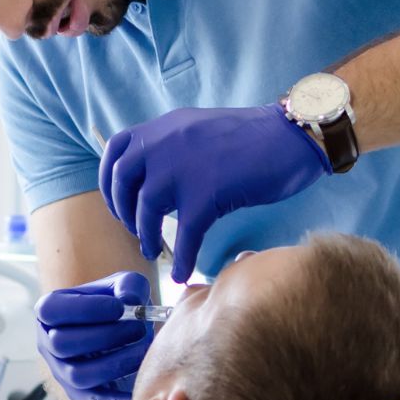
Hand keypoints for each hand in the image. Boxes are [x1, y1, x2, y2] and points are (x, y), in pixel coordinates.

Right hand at [35, 271, 154, 399]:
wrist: (122, 332)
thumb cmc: (117, 305)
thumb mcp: (124, 286)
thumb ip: (129, 285)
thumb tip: (131, 300)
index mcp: (50, 310)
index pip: (50, 310)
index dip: (84, 309)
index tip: (119, 307)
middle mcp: (48, 342)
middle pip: (62, 344)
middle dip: (105, 336)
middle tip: (138, 328)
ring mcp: (61, 371)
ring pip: (78, 375)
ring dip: (115, 363)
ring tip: (143, 350)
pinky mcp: (79, 394)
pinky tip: (140, 390)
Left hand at [99, 104, 331, 282]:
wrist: (290, 135)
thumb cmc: (253, 138)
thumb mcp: (199, 130)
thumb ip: (173, 146)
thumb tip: (152, 177)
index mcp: (164, 127)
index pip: (116, 148)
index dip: (109, 179)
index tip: (118, 202)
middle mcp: (166, 142)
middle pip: (123, 180)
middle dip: (122, 210)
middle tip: (134, 229)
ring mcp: (185, 166)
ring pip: (147, 208)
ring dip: (145, 235)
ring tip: (152, 250)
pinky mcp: (208, 191)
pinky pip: (186, 233)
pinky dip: (182, 258)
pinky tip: (181, 272)